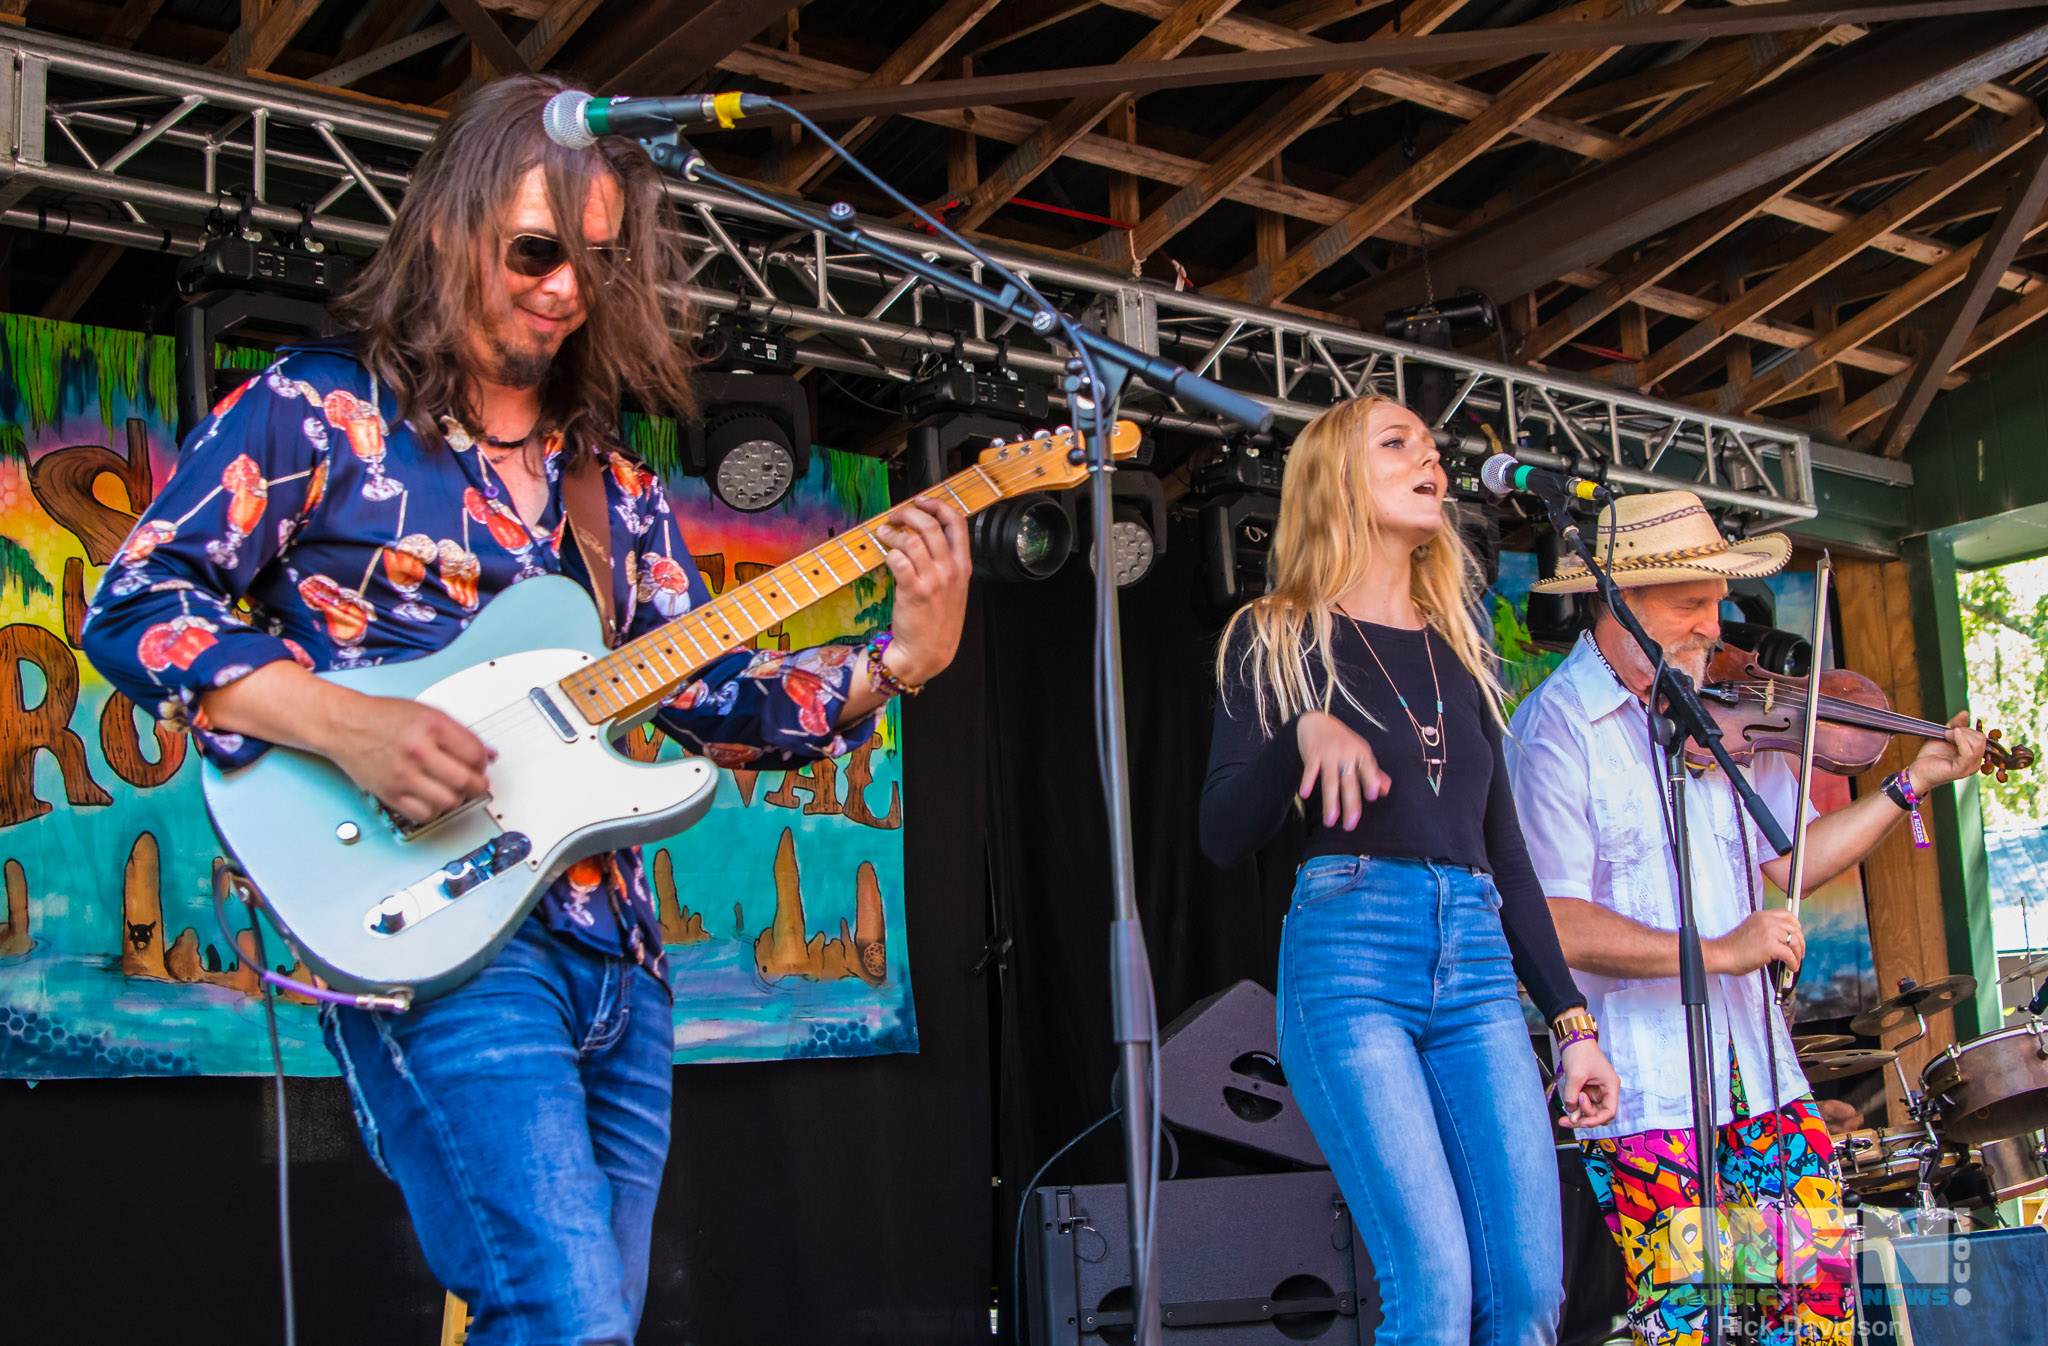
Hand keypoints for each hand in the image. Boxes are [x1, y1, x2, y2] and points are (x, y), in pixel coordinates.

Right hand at [323, 694, 493, 824]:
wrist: (344, 724)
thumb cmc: (383, 717)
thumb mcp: (427, 713)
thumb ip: (460, 734)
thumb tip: (488, 754)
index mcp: (432, 726)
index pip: (475, 753)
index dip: (483, 763)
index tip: (480, 766)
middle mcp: (419, 750)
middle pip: (466, 780)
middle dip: (478, 785)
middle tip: (476, 784)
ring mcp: (404, 774)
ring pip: (449, 801)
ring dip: (457, 799)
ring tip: (453, 791)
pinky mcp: (390, 793)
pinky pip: (424, 814)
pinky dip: (435, 811)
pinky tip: (433, 800)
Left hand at [874, 498, 969, 685]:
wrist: (927, 652)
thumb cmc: (938, 621)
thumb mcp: (955, 589)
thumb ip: (947, 562)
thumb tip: (924, 534)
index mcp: (963, 566)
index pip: (957, 523)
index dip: (937, 505)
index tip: (921, 501)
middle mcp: (951, 570)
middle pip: (930, 525)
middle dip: (908, 513)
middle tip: (895, 516)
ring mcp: (934, 581)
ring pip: (912, 540)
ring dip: (894, 532)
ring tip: (883, 534)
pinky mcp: (914, 592)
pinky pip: (899, 560)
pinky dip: (890, 552)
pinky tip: (885, 554)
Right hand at [1296, 710, 1389, 829]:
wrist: (1316, 722)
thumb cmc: (1342, 741)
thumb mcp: (1360, 752)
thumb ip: (1372, 771)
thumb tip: (1385, 790)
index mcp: (1361, 753)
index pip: (1368, 768)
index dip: (1371, 780)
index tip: (1373, 796)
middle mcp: (1346, 753)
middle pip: (1349, 781)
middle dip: (1350, 803)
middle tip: (1350, 825)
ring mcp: (1328, 753)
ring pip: (1330, 781)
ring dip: (1330, 802)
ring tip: (1329, 822)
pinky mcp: (1312, 754)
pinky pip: (1310, 770)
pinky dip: (1307, 781)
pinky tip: (1305, 795)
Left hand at [1557, 1038, 1618, 1128]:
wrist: (1573, 1039)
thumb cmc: (1580, 1052)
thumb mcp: (1575, 1075)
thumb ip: (1572, 1096)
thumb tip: (1570, 1110)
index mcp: (1610, 1086)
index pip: (1609, 1111)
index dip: (1597, 1120)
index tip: (1583, 1123)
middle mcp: (1605, 1091)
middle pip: (1599, 1114)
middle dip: (1584, 1119)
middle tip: (1568, 1121)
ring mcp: (1596, 1091)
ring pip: (1589, 1111)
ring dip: (1577, 1115)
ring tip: (1563, 1118)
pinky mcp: (1586, 1089)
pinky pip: (1582, 1105)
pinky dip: (1574, 1109)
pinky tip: (1565, 1110)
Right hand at [1706, 908, 1803, 976]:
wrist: (1721, 954)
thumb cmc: (1733, 948)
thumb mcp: (1751, 931)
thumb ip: (1767, 931)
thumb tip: (1782, 941)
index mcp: (1761, 915)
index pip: (1787, 915)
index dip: (1796, 926)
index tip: (1797, 936)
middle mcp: (1766, 920)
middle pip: (1795, 927)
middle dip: (1800, 941)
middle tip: (1799, 952)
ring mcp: (1769, 931)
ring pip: (1795, 940)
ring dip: (1798, 953)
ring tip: (1795, 961)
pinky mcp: (1770, 945)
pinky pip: (1790, 954)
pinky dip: (1793, 963)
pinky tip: (1791, 967)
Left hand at [1907, 710, 1988, 793]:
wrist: (1919, 769)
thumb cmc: (1931, 755)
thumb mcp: (1945, 736)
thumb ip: (1956, 725)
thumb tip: (1965, 713)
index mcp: (1973, 755)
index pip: (1981, 737)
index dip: (1967, 730)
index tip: (1952, 730)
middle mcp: (1975, 762)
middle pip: (1981, 739)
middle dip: (1964, 731)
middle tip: (1947, 734)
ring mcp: (1969, 767)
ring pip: (1977, 744)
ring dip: (1960, 735)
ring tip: (1946, 737)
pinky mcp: (1961, 770)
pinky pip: (1968, 753)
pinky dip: (1961, 741)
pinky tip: (1951, 736)